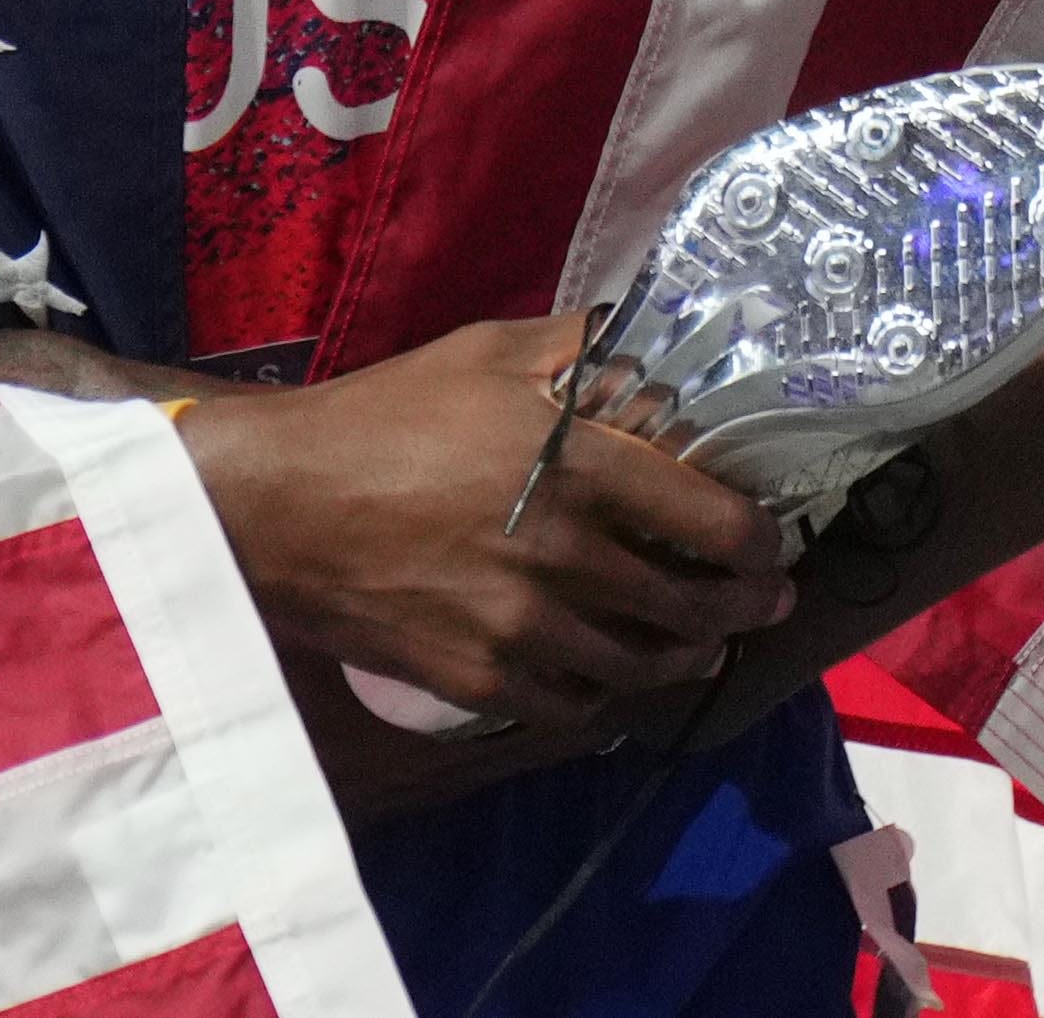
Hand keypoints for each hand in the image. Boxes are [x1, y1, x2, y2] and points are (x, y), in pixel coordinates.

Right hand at [177, 315, 792, 732]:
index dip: (758, 539)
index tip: (767, 539)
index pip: (714, 522)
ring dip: (687, 656)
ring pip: (643, 665)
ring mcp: (522, 629)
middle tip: (760, 599)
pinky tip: (615, 675)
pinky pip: (574, 707)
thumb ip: (582, 345)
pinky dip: (607, 695)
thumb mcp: (489, 352)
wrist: (275, 505)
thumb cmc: (385, 415)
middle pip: (692, 604)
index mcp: (579, 466)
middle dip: (742, 605)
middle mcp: (564, 556)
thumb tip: (655, 336)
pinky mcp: (480, 681)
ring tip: (703, 643)